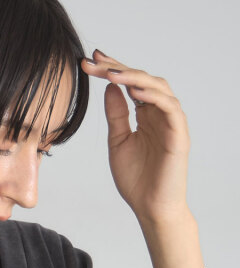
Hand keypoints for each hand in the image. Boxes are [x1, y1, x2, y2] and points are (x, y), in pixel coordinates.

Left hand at [81, 48, 190, 227]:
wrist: (150, 208)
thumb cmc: (136, 179)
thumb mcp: (118, 141)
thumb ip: (116, 115)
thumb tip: (110, 87)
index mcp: (145, 114)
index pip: (129, 85)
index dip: (112, 69)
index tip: (90, 60)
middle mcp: (160, 113)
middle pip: (142, 80)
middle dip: (117, 68)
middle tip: (94, 60)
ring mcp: (171, 121)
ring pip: (157, 87)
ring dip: (134, 77)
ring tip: (110, 73)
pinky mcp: (178, 134)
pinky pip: (169, 107)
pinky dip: (152, 96)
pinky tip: (134, 91)